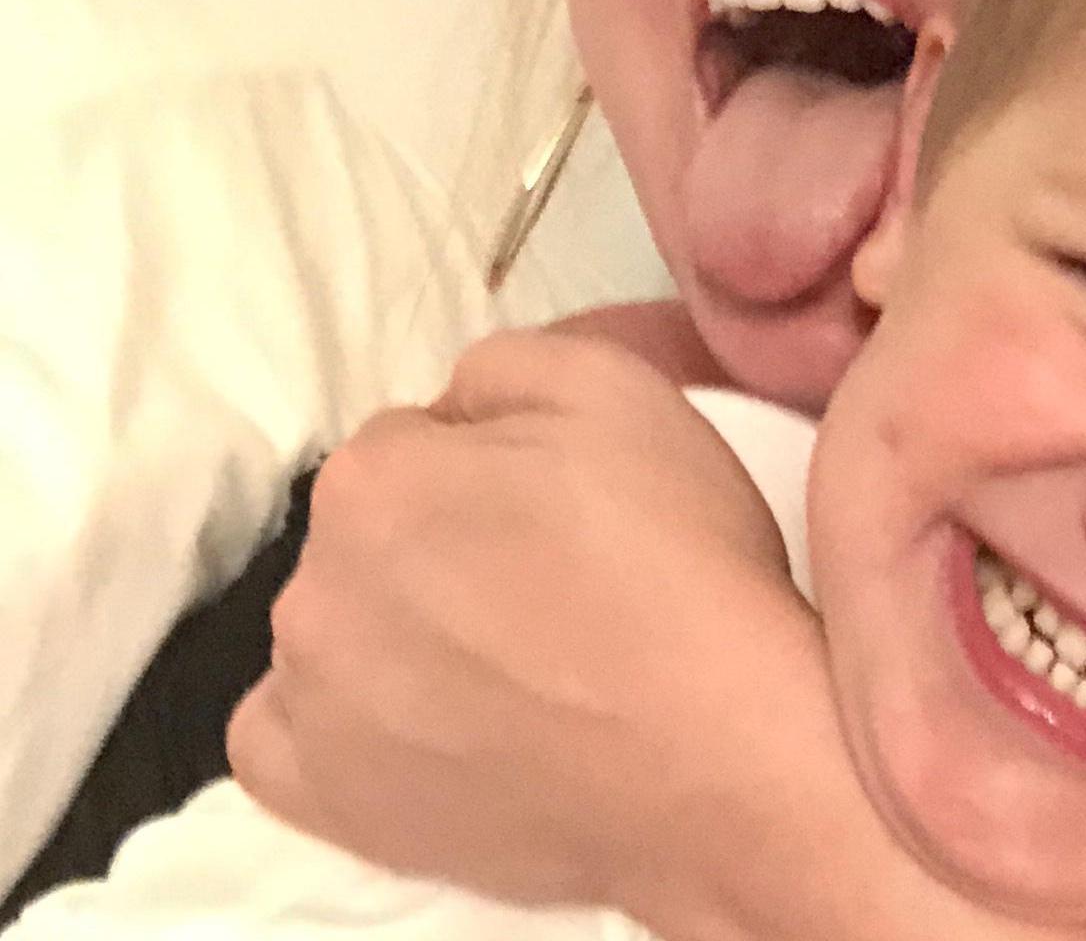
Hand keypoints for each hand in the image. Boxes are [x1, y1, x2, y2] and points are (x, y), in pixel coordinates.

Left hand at [229, 329, 797, 909]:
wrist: (714, 749)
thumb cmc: (672, 554)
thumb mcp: (613, 387)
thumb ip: (502, 366)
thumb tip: (455, 409)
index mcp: (375, 476)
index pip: (415, 439)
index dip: (494, 460)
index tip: (561, 498)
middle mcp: (314, 587)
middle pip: (371, 533)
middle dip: (439, 538)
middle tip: (546, 575)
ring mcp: (312, 706)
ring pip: (337, 627)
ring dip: (397, 625)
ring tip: (508, 662)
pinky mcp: (328, 805)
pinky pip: (284, 740)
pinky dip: (339, 719)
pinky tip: (419, 717)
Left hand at [230, 329, 1085, 940]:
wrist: (758, 787)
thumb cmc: (738, 594)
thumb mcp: (687, 390)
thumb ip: (622, 330)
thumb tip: (627, 333)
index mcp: (415, 453)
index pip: (495, 387)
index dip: (604, 405)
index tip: (674, 456)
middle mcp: (343, 565)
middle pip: (447, 488)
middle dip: (539, 496)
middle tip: (656, 541)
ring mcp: (334, 691)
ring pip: (422, 593)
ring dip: (497, 592)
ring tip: (617, 623)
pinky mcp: (345, 790)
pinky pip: (379, 704)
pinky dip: (439, 695)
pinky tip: (541, 699)